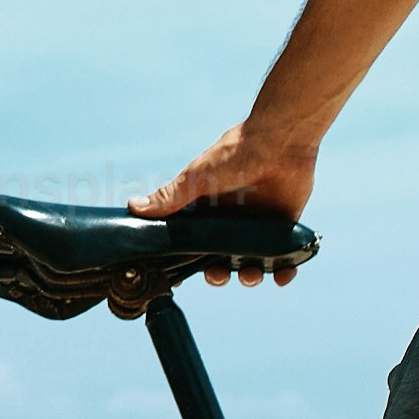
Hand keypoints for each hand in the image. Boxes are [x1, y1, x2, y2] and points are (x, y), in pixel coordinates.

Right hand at [129, 128, 315, 283]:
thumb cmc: (234, 154)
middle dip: (220, 274)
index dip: (194, 262)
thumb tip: (133, 207)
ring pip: (253, 263)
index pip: (197, 245)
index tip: (191, 271)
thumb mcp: (196, 179)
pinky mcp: (284, 226)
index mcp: (210, 212)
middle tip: (219, 274)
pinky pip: (286, 257)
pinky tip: (281, 276)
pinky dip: (285, 270)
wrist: (278, 142)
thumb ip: (169, 198)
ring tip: (248, 275)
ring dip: (250, 276)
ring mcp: (259, 225)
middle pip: (223, 260)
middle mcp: (233, 221)